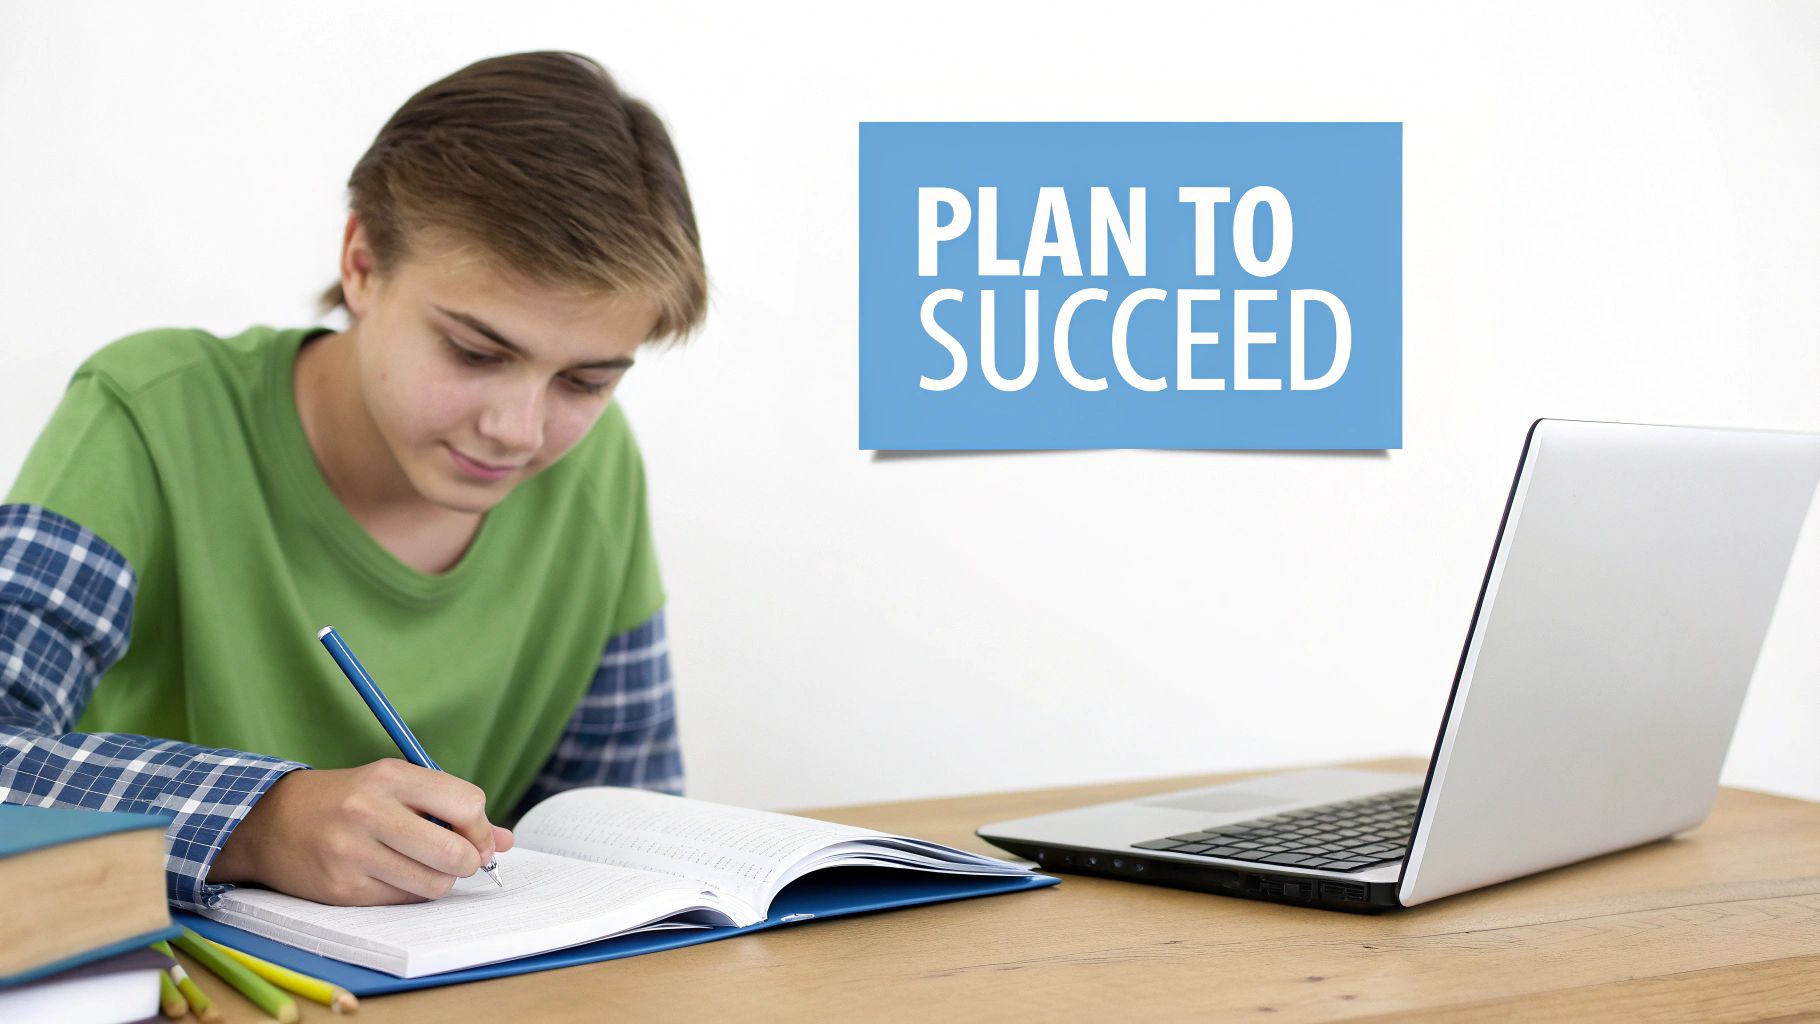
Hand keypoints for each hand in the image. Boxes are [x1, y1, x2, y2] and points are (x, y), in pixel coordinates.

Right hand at [209, 758, 515, 905]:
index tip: (476, 837)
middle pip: (455, 852)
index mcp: (390, 776)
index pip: (467, 804)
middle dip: (468, 862)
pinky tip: (392, 876)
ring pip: (434, 884)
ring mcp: (353, 853)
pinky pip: (403, 901)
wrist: (269, 821)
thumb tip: (505, 841)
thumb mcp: (395, 786)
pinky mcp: (342, 889)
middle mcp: (370, 812)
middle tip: (458, 860)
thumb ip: (451, 808)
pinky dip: (409, 893)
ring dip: (440, 881)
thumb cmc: (346, 800)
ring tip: (423, 867)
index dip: (481, 827)